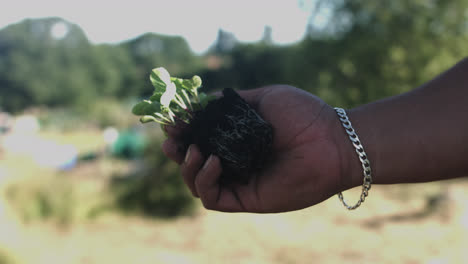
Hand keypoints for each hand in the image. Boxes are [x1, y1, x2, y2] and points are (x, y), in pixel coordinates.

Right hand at [163, 85, 351, 212]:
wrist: (333, 140)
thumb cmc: (303, 115)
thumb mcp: (263, 98)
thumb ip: (231, 101)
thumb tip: (201, 100)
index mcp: (238, 139)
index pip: (200, 139)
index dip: (182, 132)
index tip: (171, 120)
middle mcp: (236, 161)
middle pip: (193, 163)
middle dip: (176, 152)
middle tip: (169, 140)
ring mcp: (240, 181)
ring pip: (198, 183)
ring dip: (187, 167)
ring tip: (195, 150)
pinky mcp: (247, 199)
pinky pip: (213, 198)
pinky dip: (205, 180)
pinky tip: (213, 161)